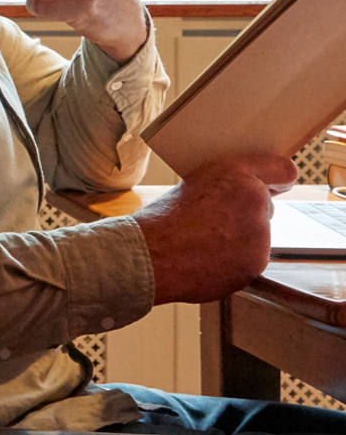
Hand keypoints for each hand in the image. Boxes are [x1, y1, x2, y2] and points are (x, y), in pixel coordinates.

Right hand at [136, 154, 296, 304]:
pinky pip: (251, 261)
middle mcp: (255, 200)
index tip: (277, 186)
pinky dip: (236, 263)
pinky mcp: (256, 263)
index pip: (283, 170)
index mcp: (238, 173)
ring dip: (241, 241)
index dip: (279, 179)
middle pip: (266, 207)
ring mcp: (259, 234)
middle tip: (217, 223)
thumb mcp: (196, 184)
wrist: (151, 256)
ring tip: (206, 245)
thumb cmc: (163, 221)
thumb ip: (228, 186)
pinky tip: (209, 261)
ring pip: (258, 236)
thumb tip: (243, 197)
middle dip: (248, 215)